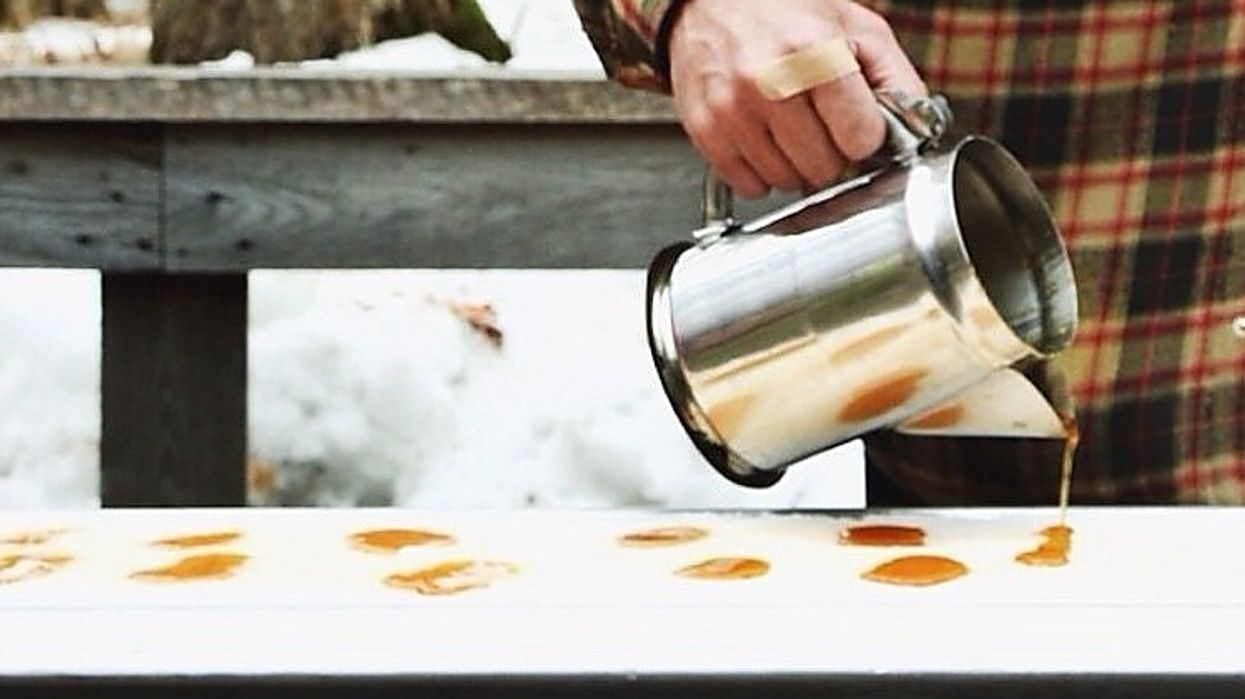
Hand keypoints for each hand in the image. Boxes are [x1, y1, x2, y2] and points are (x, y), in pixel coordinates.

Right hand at [667, 0, 925, 196]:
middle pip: (824, 168)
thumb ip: (897, 78)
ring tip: (790, 127)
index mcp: (816, 54)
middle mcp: (770, 85)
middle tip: (821, 125)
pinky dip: (761, 172)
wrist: (710, 0)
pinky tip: (763, 139)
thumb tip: (919, 130)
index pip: (861, 140)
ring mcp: (733, 111)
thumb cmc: (786, 10)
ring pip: (786, 182)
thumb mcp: (857, 27)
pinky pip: (748, 185)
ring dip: (795, 165)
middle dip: (830, 154)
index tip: (856, 122)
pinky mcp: (705, 129)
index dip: (865, 136)